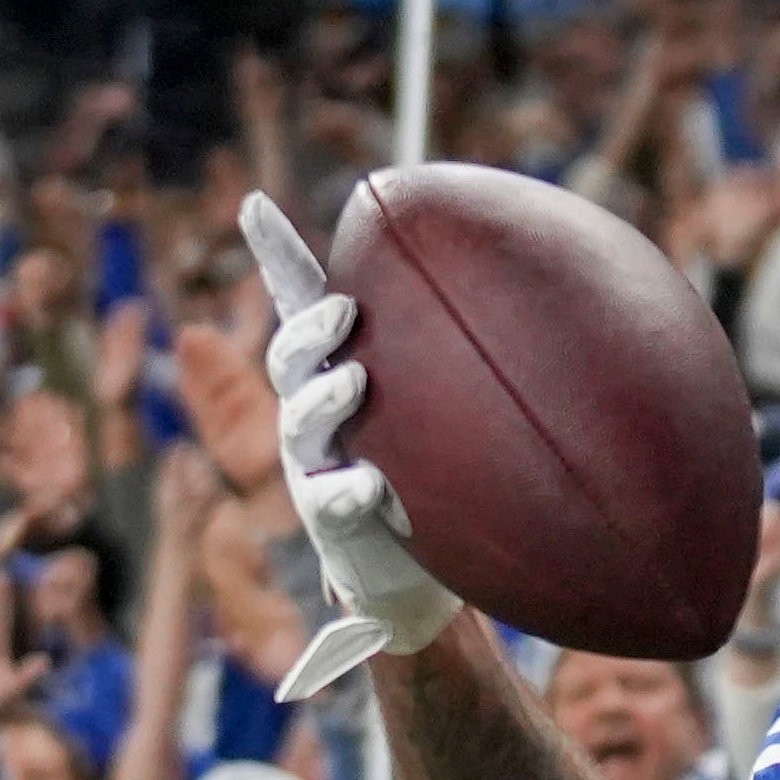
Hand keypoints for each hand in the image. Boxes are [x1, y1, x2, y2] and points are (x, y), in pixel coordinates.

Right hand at [207, 192, 462, 688]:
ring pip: (300, 423)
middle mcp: (314, 415)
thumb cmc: (434, 481)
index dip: (274, 254)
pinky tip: (373, 486)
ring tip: (355, 381)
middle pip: (290, 357)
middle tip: (347, 312)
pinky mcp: (328, 523)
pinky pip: (331, 499)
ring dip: (325, 398)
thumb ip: (454, 360)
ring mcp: (314, 467)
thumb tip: (524, 280)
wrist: (423, 578)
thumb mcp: (443, 413)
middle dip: (309, 330)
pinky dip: (349, 489)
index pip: (299, 304)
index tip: (255, 201)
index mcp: (335, 374)